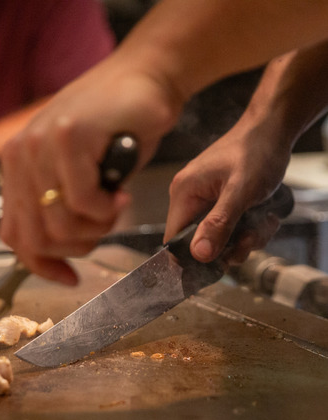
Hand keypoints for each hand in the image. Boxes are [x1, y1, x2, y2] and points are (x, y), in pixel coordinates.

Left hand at [0, 60, 181, 284]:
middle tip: (104, 228)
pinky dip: (108, 210)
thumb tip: (49, 258)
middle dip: (76, 247)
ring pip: (59, 223)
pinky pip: (83, 201)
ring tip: (114, 208)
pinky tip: (120, 194)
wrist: (143, 79)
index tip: (68, 277)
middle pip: (36, 236)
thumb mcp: (74, 174)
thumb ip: (55, 207)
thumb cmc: (114, 131)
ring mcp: (41, 145)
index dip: (40, 264)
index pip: (13, 234)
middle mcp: (20, 156)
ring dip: (96, 229)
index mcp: (15, 168)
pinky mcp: (70, 138)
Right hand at [164, 121, 289, 264]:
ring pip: (219, 236)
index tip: (220, 262)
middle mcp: (189, 197)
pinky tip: (263, 216)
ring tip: (264, 222)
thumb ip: (218, 224)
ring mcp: (204, 198)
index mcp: (184, 193)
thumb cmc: (255, 152)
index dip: (194, 256)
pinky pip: (229, 225)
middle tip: (252, 238)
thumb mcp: (240, 192)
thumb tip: (199, 255)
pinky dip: (248, 227)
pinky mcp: (219, 199)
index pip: (174, 238)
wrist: (272, 130)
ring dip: (245, 237)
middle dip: (229, 245)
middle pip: (200, 241)